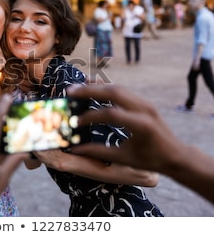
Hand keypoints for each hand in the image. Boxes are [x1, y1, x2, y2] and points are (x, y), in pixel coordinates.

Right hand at [66, 84, 180, 172]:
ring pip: (117, 87)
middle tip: (70, 91)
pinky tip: (91, 89)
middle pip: (113, 92)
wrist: (176, 154)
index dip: (90, 116)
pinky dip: (105, 89)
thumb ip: (98, 152)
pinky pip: (122, 90)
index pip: (110, 114)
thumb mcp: (123, 158)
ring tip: (77, 87)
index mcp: (141, 125)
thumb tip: (75, 150)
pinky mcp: (142, 101)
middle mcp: (144, 109)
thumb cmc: (150, 160)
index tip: (76, 122)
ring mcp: (144, 103)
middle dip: (90, 90)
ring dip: (96, 86)